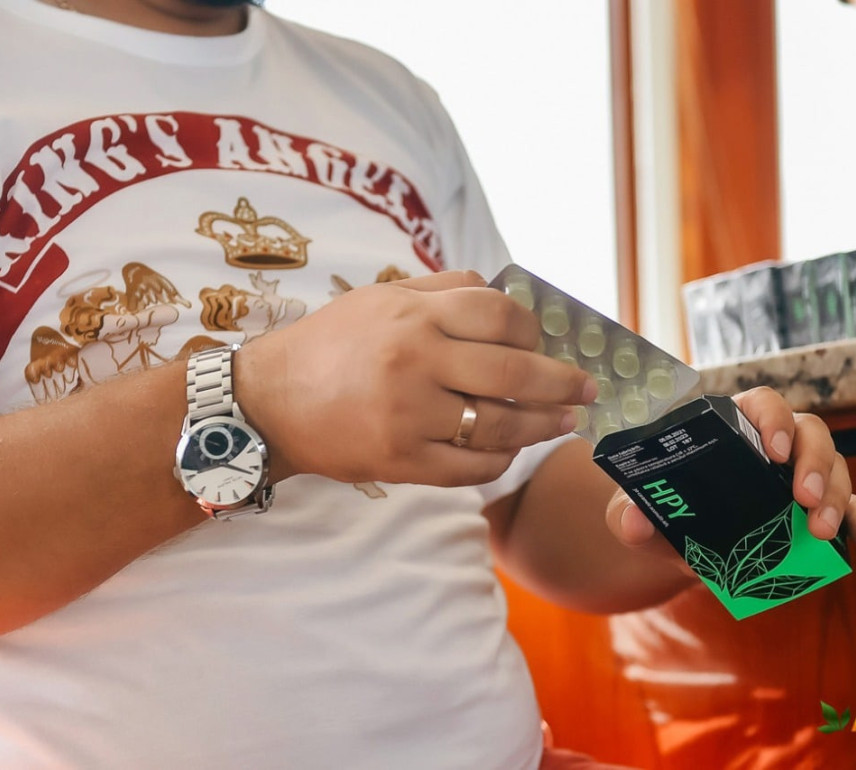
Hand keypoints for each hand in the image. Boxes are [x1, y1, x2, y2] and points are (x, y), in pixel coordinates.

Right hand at [235, 270, 596, 486]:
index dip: (535, 330)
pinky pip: (470, 466)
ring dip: (541, 425)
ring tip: (563, 422)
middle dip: (562, 381)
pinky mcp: (400, 460)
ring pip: (498, 423)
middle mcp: (415, 360)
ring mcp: (409, 415)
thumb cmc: (328, 345)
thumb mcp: (380, 298)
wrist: (268, 400)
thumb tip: (504, 298)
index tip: (548, 343)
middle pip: (513, 370)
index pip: (500, 314)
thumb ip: (441, 290)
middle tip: (587, 388)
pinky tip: (512, 452)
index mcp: (413, 314)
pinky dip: (499, 461)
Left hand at [605, 386, 855, 565]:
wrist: (679, 548)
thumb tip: (632, 522)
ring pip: (836, 469)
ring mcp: (801, 477)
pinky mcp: (818, 512)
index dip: (773, 420)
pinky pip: (854, 512)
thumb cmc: (661, 513)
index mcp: (732, 427)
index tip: (773, 450)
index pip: (762, 404)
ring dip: (837, 498)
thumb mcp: (636, 512)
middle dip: (812, 463)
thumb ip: (628, 514)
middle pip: (812, 432)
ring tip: (820, 533)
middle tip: (801, 499)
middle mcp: (775, 445)